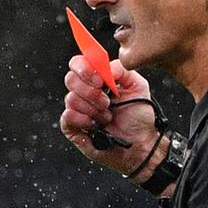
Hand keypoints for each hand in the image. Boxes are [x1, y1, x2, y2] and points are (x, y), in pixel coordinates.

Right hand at [60, 54, 158, 175]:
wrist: (140, 144)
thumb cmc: (139, 117)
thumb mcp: (138, 87)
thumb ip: (123, 70)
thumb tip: (106, 67)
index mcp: (97, 80)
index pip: (78, 64)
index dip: (84, 68)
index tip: (100, 79)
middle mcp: (84, 93)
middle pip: (70, 79)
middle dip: (91, 91)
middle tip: (107, 102)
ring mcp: (77, 110)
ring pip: (71, 99)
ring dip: (93, 109)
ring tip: (107, 117)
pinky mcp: (73, 128)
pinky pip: (68, 117)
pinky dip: (84, 120)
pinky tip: (96, 126)